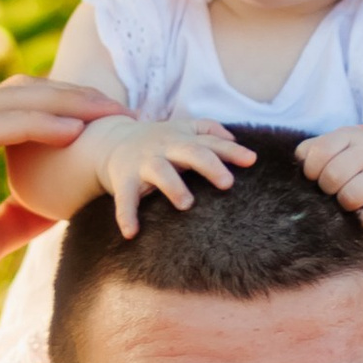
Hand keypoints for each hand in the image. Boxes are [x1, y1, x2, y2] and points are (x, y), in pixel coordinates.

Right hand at [0, 81, 121, 326]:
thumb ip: (16, 219)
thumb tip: (58, 211)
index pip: (20, 110)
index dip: (70, 113)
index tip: (115, 128)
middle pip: (23, 94)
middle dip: (79, 99)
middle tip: (128, 112)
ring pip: (14, 102)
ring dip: (68, 105)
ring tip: (114, 115)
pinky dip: (39, 124)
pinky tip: (75, 131)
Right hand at [89, 112, 256, 235]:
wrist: (111, 140)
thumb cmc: (159, 140)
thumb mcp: (182, 129)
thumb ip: (209, 130)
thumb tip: (235, 139)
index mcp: (183, 138)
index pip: (211, 142)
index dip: (231, 151)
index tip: (252, 160)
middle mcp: (165, 148)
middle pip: (190, 152)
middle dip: (209, 165)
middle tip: (227, 183)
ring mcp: (144, 163)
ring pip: (160, 171)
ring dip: (173, 186)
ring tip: (186, 204)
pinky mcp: (123, 180)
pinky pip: (125, 198)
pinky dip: (126, 215)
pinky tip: (132, 233)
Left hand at [296, 121, 362, 235]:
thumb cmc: (349, 163)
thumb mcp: (331, 148)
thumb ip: (308, 152)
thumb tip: (299, 166)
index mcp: (348, 135)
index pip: (318, 152)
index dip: (311, 170)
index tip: (316, 176)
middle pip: (332, 176)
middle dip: (327, 189)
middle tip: (334, 190)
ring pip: (350, 197)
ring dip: (344, 205)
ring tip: (348, 200)